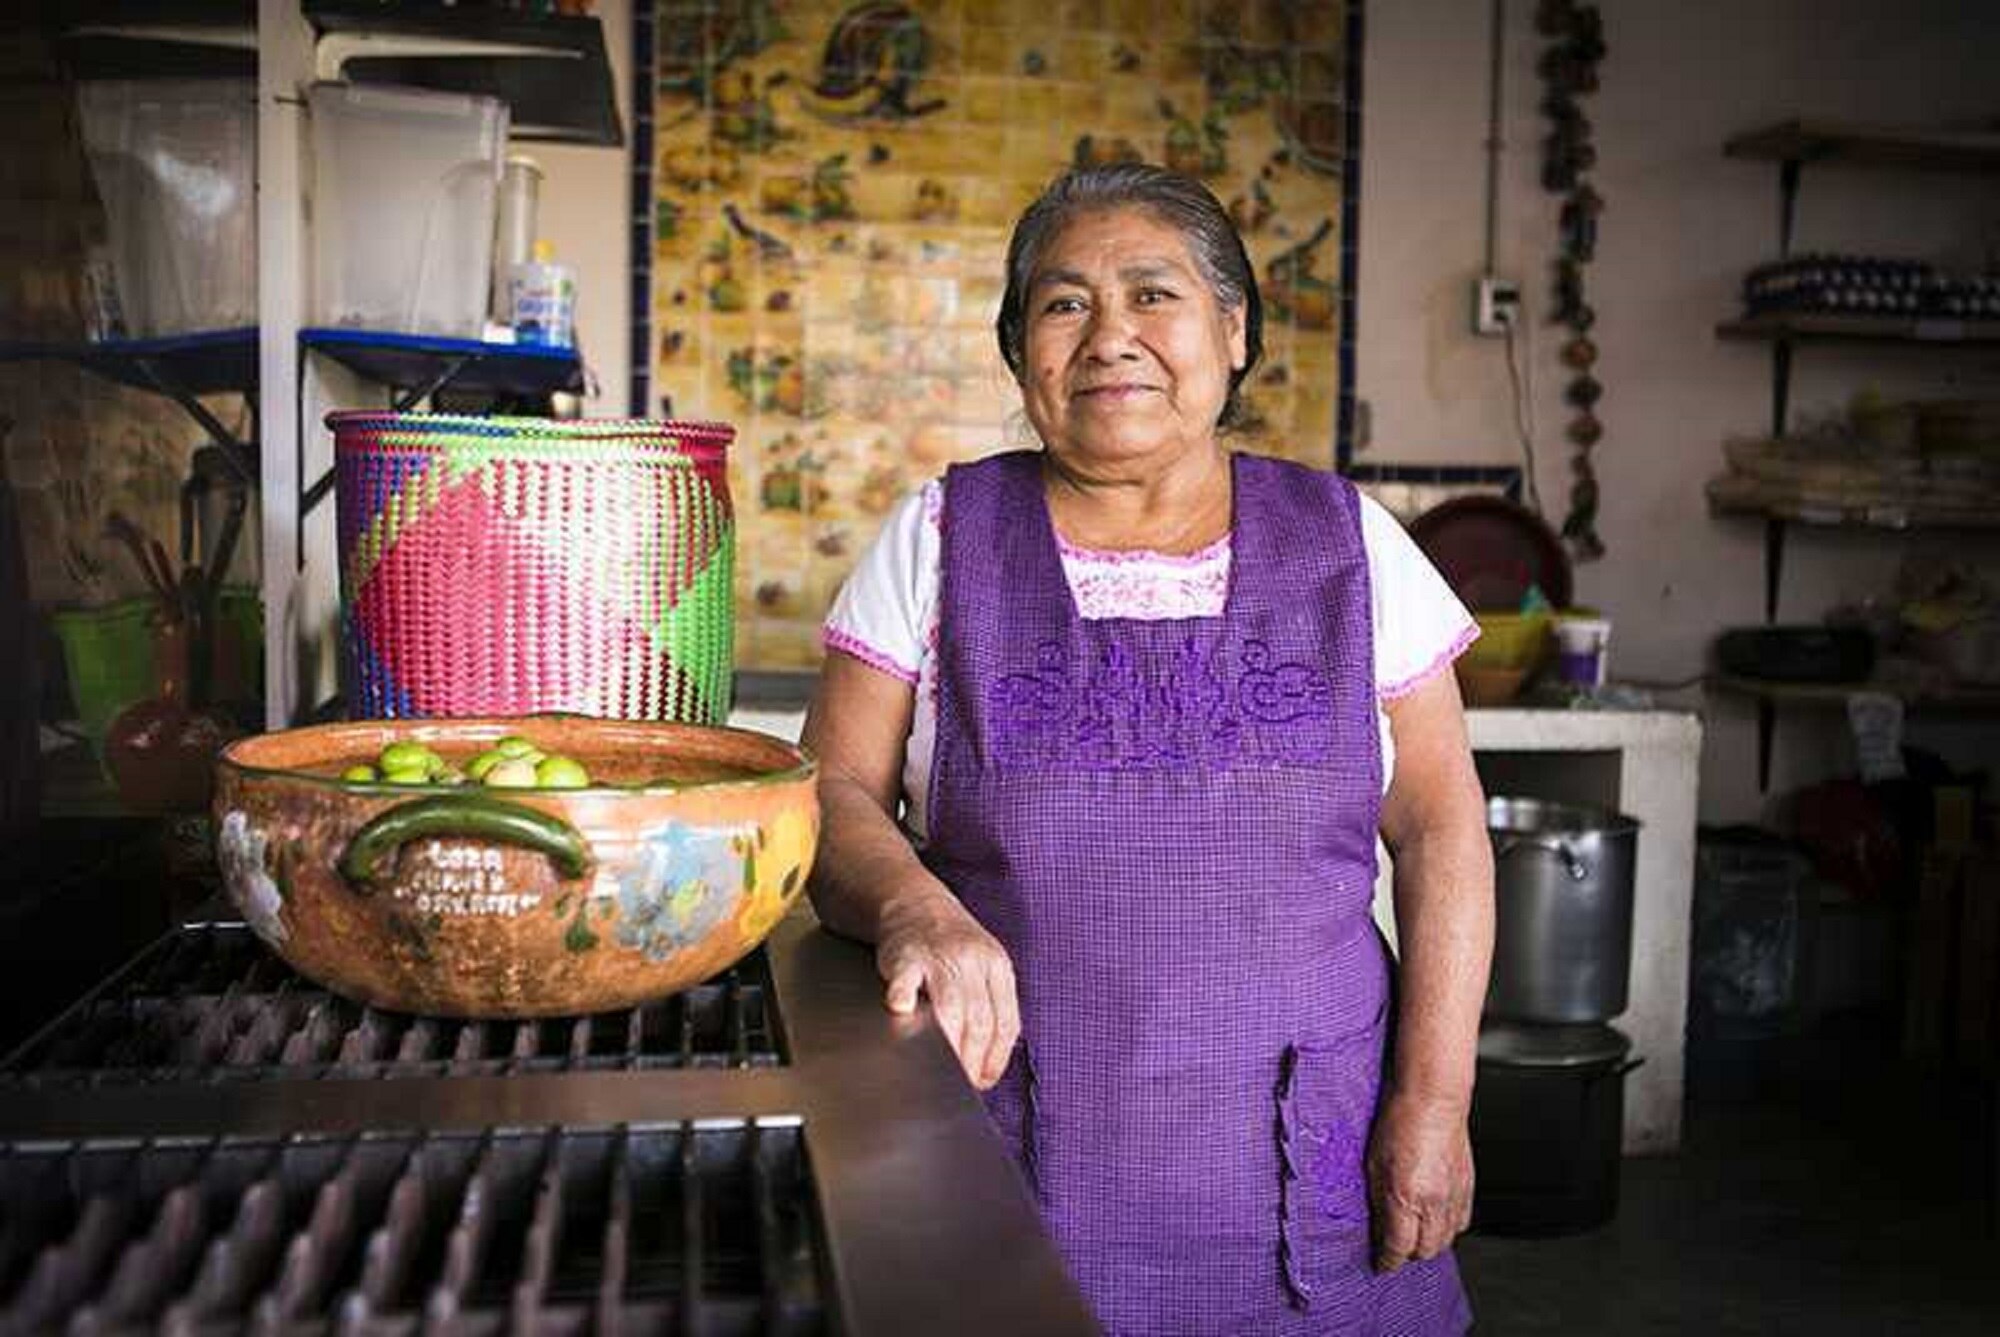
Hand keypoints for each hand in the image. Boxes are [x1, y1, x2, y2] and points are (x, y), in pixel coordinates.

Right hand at [877, 896, 1019, 1089]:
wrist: (914, 902)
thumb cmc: (950, 947)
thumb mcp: (983, 967)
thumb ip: (990, 1007)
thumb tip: (987, 1066)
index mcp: (998, 967)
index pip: (1006, 1023)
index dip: (996, 1059)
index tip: (983, 1080)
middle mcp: (974, 960)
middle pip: (980, 1021)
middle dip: (971, 1059)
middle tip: (959, 1082)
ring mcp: (940, 956)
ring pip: (951, 1008)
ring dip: (947, 1044)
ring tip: (939, 1068)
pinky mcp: (906, 954)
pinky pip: (906, 980)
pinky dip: (904, 997)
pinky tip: (901, 1012)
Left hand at [1365, 1090, 1474, 1272]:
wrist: (1434, 1098)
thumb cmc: (1400, 1122)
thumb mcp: (1373, 1164)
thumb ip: (1377, 1201)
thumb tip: (1377, 1226)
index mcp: (1407, 1197)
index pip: (1398, 1247)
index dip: (1387, 1261)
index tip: (1380, 1264)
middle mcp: (1434, 1202)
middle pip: (1425, 1251)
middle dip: (1408, 1255)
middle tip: (1394, 1248)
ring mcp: (1455, 1196)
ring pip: (1446, 1240)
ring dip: (1429, 1243)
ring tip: (1414, 1236)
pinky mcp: (1468, 1187)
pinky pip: (1461, 1222)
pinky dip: (1447, 1228)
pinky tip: (1435, 1219)